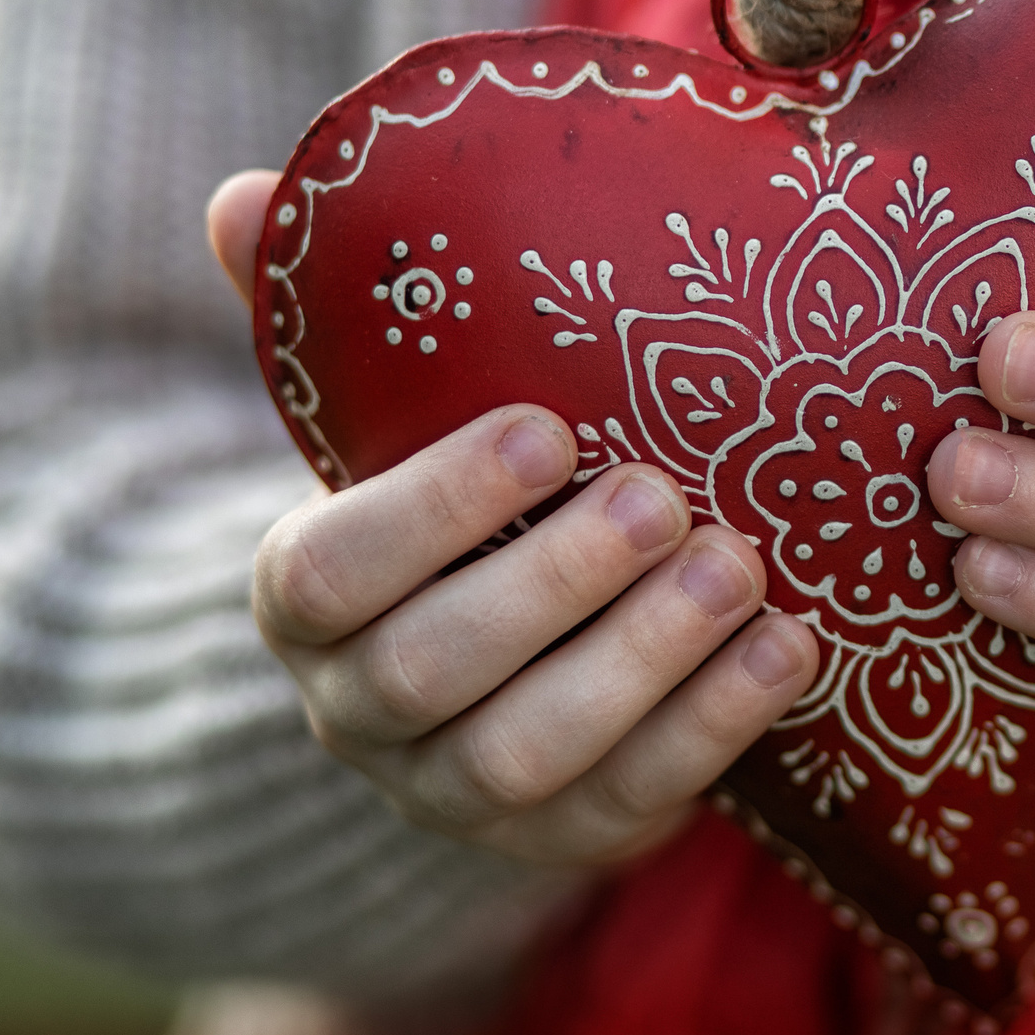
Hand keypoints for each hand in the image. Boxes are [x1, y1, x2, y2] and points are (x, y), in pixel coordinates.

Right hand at [206, 171, 819, 863]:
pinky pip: (629, 805)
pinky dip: (712, 729)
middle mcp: (361, 709)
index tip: (549, 429)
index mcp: (305, 596)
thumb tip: (245, 197)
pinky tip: (788, 645)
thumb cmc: (449, 497)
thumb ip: (314, 307)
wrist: (491, 658)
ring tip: (738, 568)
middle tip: (662, 499)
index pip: (327, 573)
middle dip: (552, 587)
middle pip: (431, 673)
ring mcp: (458, 791)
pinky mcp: (564, 836)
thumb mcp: (380, 408)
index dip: (431, 509)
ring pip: (525, 756)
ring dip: (641, 663)